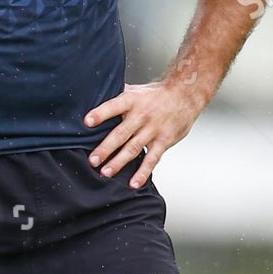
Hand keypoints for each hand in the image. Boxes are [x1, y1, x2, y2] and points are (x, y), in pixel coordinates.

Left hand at [84, 77, 203, 189]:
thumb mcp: (136, 90)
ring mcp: (153, 130)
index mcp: (132, 101)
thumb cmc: (156, 94)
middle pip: (121, 133)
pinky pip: (152, 159)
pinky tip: (133, 183)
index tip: (87, 122)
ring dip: (119, 162)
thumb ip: (117, 97)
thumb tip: (94, 97)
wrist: (185, 95)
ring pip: (133, 148)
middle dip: (106, 148)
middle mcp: (141, 116)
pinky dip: (143, 172)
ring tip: (106, 172)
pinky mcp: (164, 141)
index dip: (100, 113)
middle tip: (93, 160)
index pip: (114, 106)